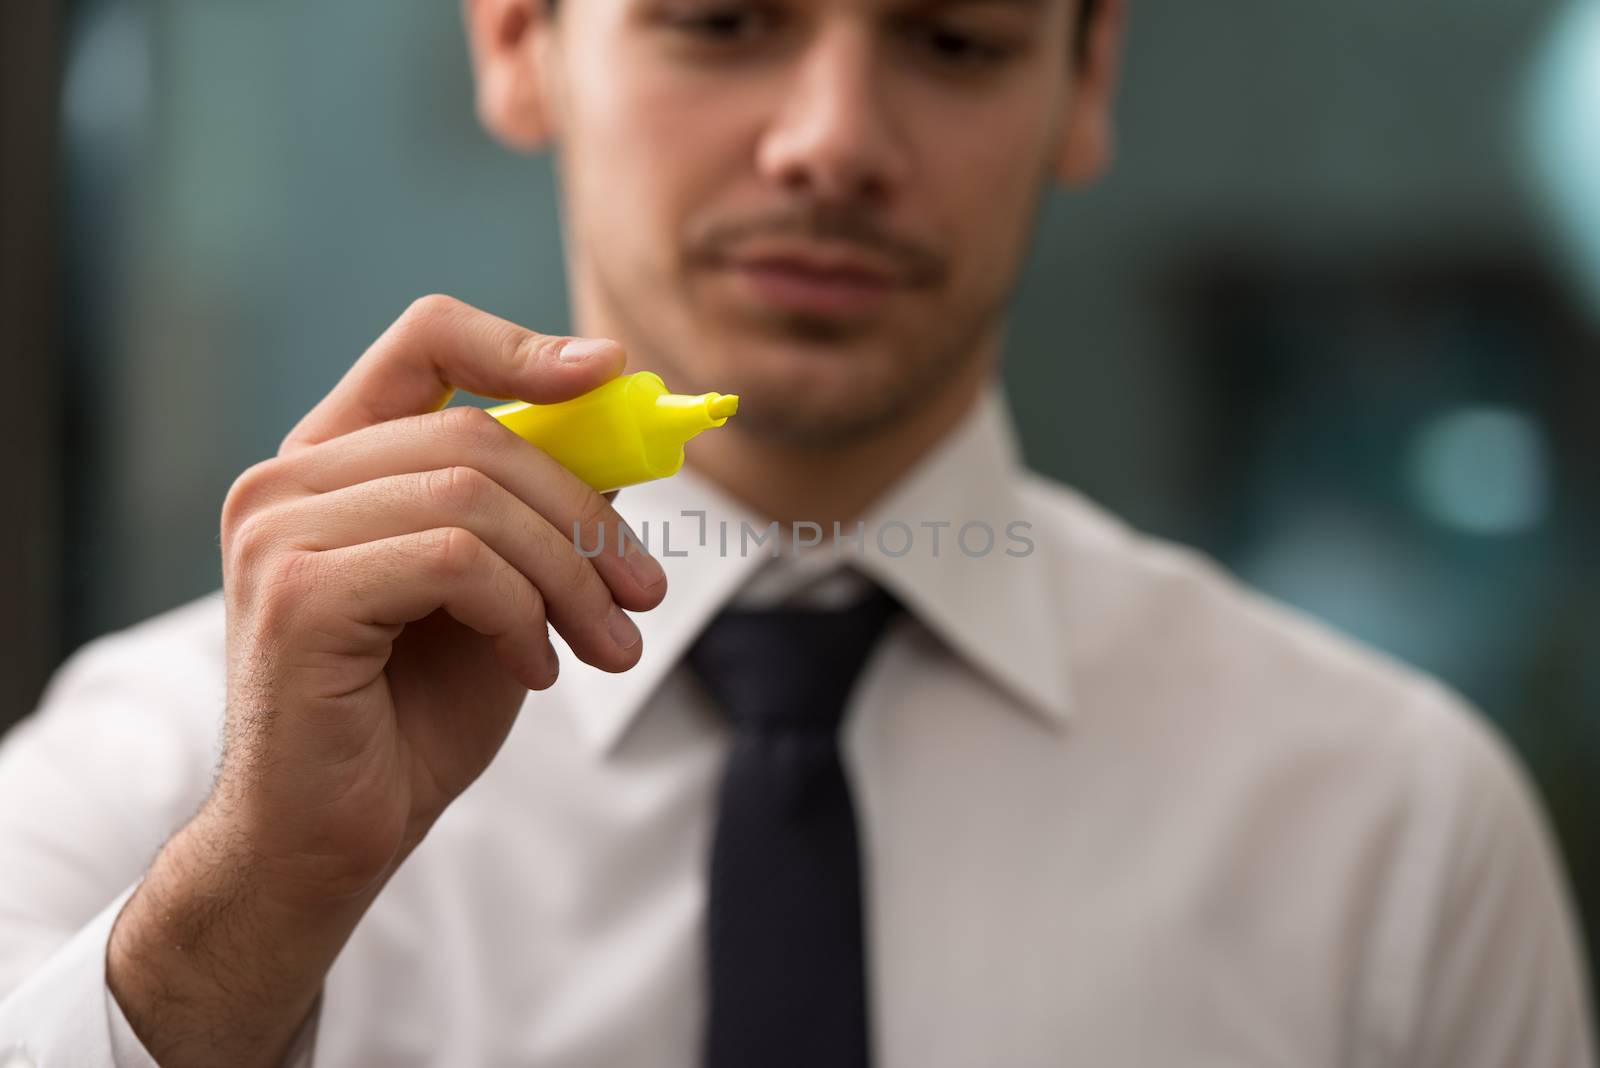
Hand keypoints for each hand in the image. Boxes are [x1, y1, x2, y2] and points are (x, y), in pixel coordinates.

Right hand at [107, 296, 666, 1067]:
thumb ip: (533, 509)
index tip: (611, 372)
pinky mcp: (298, 592)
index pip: (426, 342)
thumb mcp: (500, 591)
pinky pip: (456, 560)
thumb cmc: (413, 715)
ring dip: (568, 575)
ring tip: (608, 646)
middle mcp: (287, 483)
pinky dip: (521, 614)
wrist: (333, 840)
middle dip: (583, 513)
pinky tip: (534, 671)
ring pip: (474, 496)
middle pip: (476, 432)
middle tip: (644, 591)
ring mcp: (279, 532)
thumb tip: (622, 431)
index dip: (524, 345)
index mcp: (332, 464)